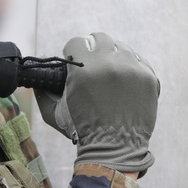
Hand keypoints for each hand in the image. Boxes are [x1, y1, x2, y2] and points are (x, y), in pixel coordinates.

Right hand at [34, 32, 159, 173]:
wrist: (115, 149)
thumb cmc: (82, 130)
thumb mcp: (53, 113)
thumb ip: (43, 91)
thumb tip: (39, 76)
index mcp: (83, 68)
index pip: (76, 42)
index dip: (73, 53)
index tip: (75, 63)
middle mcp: (109, 63)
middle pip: (100, 38)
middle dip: (94, 50)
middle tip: (93, 66)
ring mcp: (132, 68)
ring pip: (121, 48)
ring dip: (113, 58)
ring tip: (111, 76)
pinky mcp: (149, 77)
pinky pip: (139, 61)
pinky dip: (131, 69)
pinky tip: (125, 83)